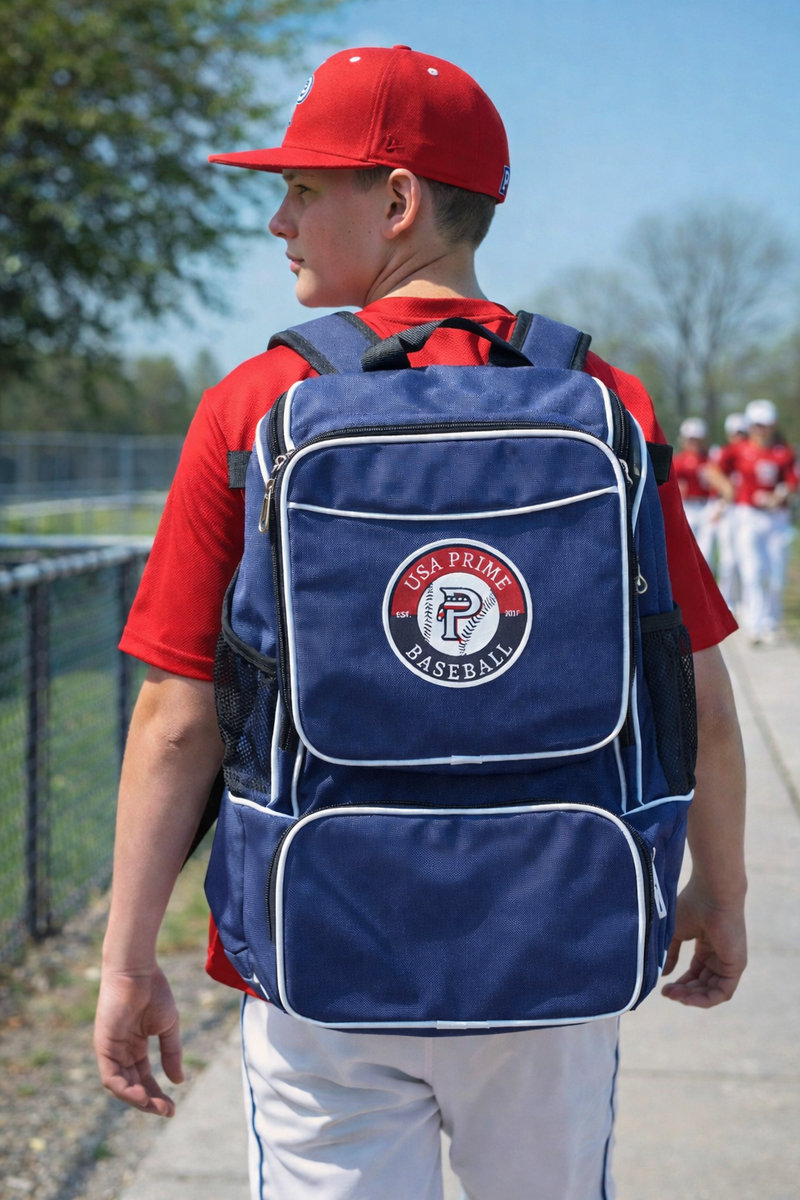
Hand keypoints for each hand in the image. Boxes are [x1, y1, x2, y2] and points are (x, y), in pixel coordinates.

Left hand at [94, 965, 182, 1116]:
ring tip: (156, 1107)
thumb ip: (171, 1053)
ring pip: (120, 1086)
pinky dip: (124, 1089)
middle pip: (133, 1086)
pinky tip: (140, 1096)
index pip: (144, 1078)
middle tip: (168, 1112)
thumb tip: (178, 1081)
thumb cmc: (153, 991)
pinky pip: (110, 1077)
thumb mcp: (168, 1026)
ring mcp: (110, 1050)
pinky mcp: (103, 1046)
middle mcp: (120, 1052)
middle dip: (149, 1102)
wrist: (137, 970)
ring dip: (137, 1100)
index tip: (173, 1107)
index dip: (157, 1094)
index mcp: (135, 1046)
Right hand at [661, 874, 746, 1007]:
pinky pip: (722, 993)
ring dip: (692, 998)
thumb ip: (671, 954)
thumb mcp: (675, 933)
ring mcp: (728, 962)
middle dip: (684, 991)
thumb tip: (664, 974)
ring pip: (711, 991)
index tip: (663, 987)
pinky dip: (705, 1000)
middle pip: (702, 984)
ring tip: (674, 995)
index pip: (696, 973)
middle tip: (666, 993)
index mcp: (707, 946)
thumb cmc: (692, 906)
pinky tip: (687, 999)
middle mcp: (719, 955)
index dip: (680, 982)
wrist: (711, 895)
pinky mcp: (736, 967)